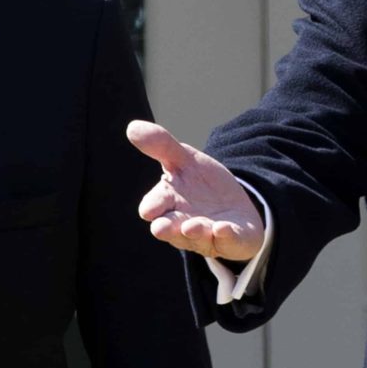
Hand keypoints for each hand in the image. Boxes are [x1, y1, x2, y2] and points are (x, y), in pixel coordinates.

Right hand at [127, 121, 263, 260]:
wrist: (234, 207)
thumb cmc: (201, 185)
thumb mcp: (185, 160)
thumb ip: (162, 146)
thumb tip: (132, 127)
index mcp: (168, 203)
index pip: (154, 206)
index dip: (152, 207)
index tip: (149, 210)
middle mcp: (182, 223)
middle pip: (170, 228)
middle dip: (167, 228)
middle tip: (161, 227)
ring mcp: (207, 235)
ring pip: (197, 237)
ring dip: (195, 231)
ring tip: (193, 226)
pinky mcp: (230, 239)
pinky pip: (227, 240)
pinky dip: (225, 235)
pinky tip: (223, 228)